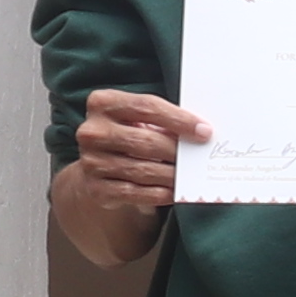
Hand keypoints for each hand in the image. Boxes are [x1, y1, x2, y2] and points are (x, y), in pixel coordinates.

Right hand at [58, 89, 206, 266]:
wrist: (96, 166)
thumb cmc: (128, 134)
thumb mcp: (138, 118)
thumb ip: (161, 120)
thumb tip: (200, 132)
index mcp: (102, 103)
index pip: (147, 107)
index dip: (178, 119)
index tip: (204, 131)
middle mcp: (92, 131)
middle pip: (146, 141)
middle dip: (177, 150)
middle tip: (200, 157)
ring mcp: (91, 161)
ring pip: (143, 170)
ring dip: (172, 175)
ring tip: (191, 175)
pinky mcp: (96, 189)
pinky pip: (136, 193)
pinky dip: (160, 193)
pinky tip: (175, 191)